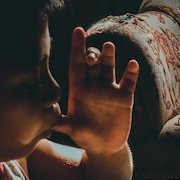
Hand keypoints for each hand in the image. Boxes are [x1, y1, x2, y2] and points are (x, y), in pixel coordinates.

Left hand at [53, 27, 137, 153]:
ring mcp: (109, 90)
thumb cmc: (85, 137)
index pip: (76, 64)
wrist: (104, 148)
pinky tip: (132, 64)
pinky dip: (131, 73)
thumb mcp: (72, 129)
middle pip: (93, 63)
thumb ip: (61, 124)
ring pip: (109, 67)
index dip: (76, 47)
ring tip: (108, 46)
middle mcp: (93, 85)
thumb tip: (47, 121)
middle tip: (92, 55)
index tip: (78, 31)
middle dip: (92, 55)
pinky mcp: (124, 97)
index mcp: (78, 89)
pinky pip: (128, 82)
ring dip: (109, 56)